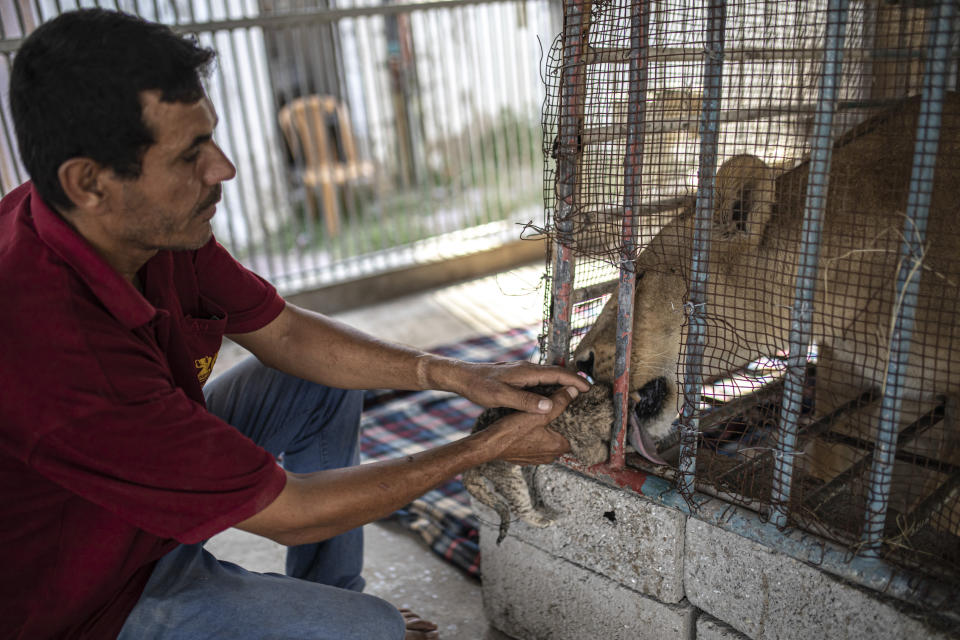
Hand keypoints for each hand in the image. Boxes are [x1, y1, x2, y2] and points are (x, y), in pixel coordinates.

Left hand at [427, 357, 590, 413]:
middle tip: (589, 392)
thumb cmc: (479, 386)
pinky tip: (552, 396)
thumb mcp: (501, 397)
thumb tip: (549, 406)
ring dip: (563, 384)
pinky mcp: (517, 377)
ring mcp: (522, 372)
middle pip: (557, 373)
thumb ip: (525, 402)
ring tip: (576, 395)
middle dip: (574, 381)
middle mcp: (527, 369)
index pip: (558, 374)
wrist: (463, 376)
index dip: (575, 381)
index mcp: (527, 372)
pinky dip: (551, 387)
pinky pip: (540, 380)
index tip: (589, 389)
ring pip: (549, 377)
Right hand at [483, 385, 577, 464]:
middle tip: (554, 412)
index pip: (575, 435)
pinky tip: (527, 429)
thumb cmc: (511, 432)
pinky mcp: (525, 458)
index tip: (570, 413)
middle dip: (558, 427)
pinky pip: (534, 447)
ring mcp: (537, 458)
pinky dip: (533, 438)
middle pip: (561, 438)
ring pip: (547, 442)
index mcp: (557, 446)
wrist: (489, 445)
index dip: (573, 423)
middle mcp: (550, 456)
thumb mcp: (538, 413)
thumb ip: (558, 402)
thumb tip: (574, 391)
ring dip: (545, 432)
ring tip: (541, 418)